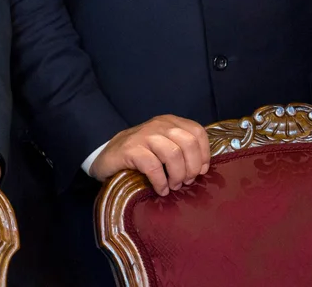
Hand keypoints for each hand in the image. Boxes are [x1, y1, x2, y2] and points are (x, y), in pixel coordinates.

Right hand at [89, 114, 210, 195]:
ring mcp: (144, 135)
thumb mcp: (163, 145)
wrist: (108, 155)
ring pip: (173, 154)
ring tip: (173, 186)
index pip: (197, 132)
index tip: (200, 172)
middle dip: (191, 167)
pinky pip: (153, 166)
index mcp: (170, 122)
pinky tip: (160, 189)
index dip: (203, 154)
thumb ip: (181, 149)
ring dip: (177, 175)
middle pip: (188, 142)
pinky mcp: (131, 149)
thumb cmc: (140, 154)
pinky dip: (160, 182)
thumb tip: (201, 169)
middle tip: (185, 182)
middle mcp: (159, 125)